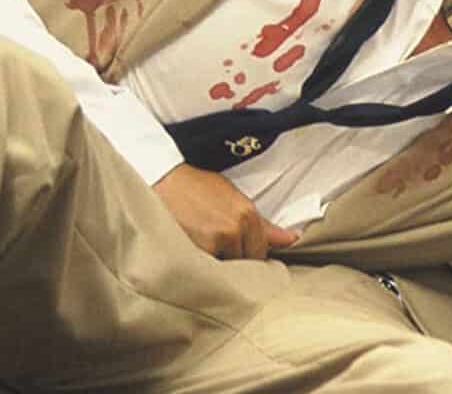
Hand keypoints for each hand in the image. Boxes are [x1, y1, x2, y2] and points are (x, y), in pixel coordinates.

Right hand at [151, 163, 297, 258]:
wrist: (160, 180)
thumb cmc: (195, 188)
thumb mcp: (233, 198)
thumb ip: (263, 225)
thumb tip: (291, 239)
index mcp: (247, 215)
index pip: (261, 251)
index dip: (251, 254)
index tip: (241, 253)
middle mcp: (234, 229)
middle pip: (246, 262)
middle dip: (237, 261)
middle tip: (219, 251)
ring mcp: (214, 242)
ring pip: (227, 269)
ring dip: (219, 266)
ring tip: (204, 251)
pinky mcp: (194, 252)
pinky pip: (206, 272)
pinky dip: (202, 269)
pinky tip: (193, 258)